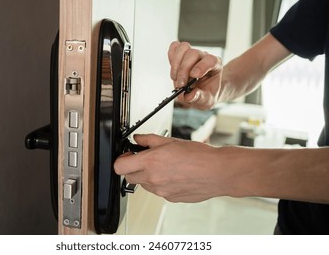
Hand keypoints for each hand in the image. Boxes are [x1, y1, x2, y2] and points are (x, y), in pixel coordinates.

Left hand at [114, 134, 228, 202]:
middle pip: (129, 177)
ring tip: (166, 166)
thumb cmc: (199, 156)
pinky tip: (175, 175)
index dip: (122, 160)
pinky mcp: (170, 198)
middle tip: (145, 160)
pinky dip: (162, 184)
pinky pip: (159, 191)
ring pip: (145, 185)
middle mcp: (153, 179)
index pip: (120, 167)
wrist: (218, 172)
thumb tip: (138, 139)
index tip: (128, 155)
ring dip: (149, 176)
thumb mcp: (171, 141)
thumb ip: (149, 140)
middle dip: (134, 168)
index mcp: (150, 162)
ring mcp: (161, 191)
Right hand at [168, 41, 222, 109]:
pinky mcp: (182, 54)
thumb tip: (190, 96)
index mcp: (215, 66)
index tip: (193, 76)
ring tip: (175, 78)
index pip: (210, 60)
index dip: (202, 66)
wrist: (201, 92)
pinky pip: (175, 47)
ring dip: (175, 63)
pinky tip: (173, 70)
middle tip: (180, 85)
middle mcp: (204, 57)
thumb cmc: (206, 94)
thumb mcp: (206, 101)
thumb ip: (200, 98)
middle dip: (183, 69)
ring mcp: (193, 54)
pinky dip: (171, 57)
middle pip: (193, 53)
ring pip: (183, 48)